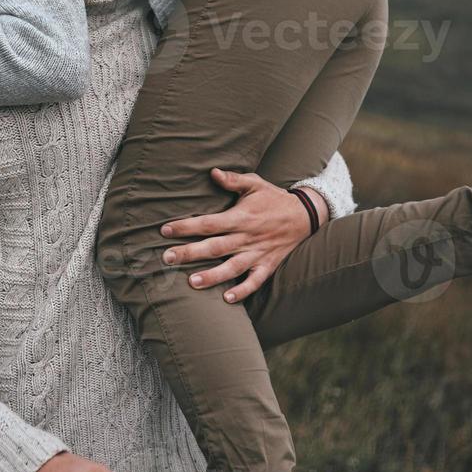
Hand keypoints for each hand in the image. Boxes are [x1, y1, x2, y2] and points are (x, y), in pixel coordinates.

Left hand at [159, 169, 329, 303]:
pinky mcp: (268, 265)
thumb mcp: (255, 183)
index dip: (186, 226)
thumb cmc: (274, 198)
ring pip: (232, 267)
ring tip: (191, 283)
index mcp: (241, 217)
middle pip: (214, 247)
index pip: (208, 223)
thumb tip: (212, 172)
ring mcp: (258, 254)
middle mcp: (247, 237)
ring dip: (212, 276)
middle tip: (167, 258)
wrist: (306, 215)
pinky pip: (255, 281)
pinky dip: (243, 291)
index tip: (164, 230)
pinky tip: (227, 298)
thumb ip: (233, 180)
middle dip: (189, 253)